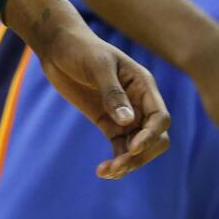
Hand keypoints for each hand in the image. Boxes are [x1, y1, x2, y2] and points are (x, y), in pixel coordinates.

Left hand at [22, 9, 171, 178]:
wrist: (58, 46)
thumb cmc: (80, 49)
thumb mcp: (97, 66)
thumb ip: (113, 93)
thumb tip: (128, 122)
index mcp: (143, 86)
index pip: (160, 118)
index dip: (151, 136)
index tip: (132, 148)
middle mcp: (139, 103)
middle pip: (155, 138)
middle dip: (142, 155)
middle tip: (118, 165)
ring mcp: (125, 115)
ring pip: (138, 147)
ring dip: (128, 163)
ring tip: (106, 171)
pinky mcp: (108, 123)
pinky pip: (119, 147)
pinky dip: (116, 161)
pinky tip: (103, 171)